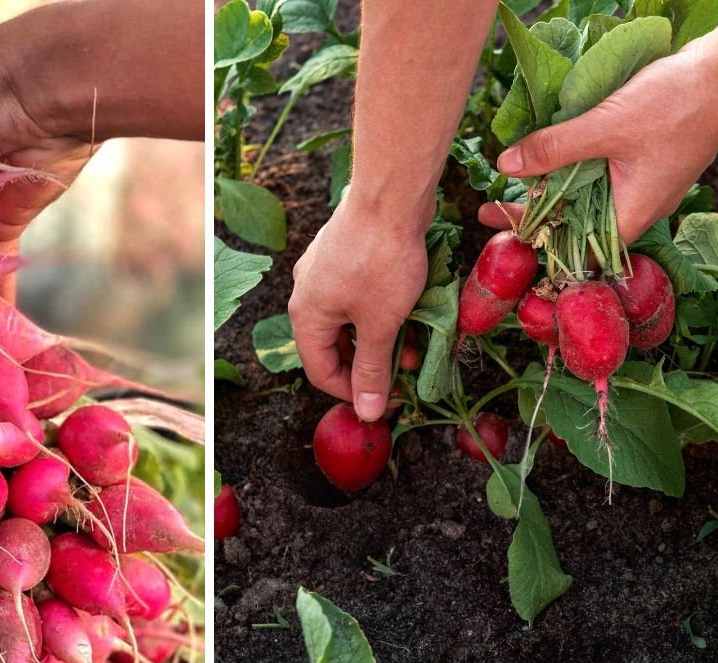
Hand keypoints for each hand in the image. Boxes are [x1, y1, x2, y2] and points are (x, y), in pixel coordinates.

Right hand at [288, 199, 428, 420]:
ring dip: (378, 341)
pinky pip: (356, 297)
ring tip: (412, 350)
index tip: (385, 401)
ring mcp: (324, 271)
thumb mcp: (380, 324)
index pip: (320, 371)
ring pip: (348, 321)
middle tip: (402, 378)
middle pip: (332, 346)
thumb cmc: (382, 261)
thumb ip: (372, 368)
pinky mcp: (344, 255)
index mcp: (305, 315)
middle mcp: (306, 293)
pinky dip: (378, 313)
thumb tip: (366, 411)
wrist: (389, 196)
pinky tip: (407, 315)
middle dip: (368, 366)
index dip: (352, 392)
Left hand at [491, 38, 717, 242]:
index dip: (538, 240)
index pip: (576, 246)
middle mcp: (639, 206)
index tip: (501, 229)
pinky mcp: (645, 161)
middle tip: (491, 209)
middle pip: (578, 224)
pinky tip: (550, 159)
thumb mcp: (604, 127)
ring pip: (589, 198)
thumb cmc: (675, 104)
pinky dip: (575, 171)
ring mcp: (644, 184)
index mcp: (633, 213)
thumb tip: (505, 165)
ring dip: (554, 192)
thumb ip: (553, 149)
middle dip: (536, 216)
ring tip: (512, 187)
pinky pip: (602, 176)